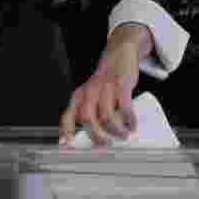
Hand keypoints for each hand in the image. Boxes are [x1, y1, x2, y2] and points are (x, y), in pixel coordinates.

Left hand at [59, 22, 150, 144]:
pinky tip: (131, 125)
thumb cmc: (104, 78)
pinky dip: (129, 121)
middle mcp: (89, 91)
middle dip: (97, 136)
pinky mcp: (122, 85)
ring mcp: (105, 87)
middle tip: (106, 145)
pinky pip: (125, 108)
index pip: (68, 115)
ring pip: (107, 117)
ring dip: (116, 131)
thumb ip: (87, 110)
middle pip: (87, 119)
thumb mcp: (90, 92)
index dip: (66, 132)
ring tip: (123, 135)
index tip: (68, 146)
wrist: (118, 52)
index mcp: (79, 95)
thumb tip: (88, 136)